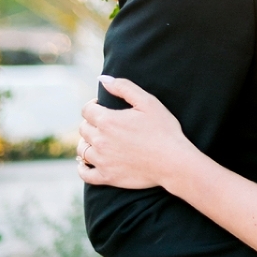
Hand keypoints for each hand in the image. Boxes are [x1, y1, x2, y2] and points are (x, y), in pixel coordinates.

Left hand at [77, 77, 192, 189]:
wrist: (174, 162)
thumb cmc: (164, 130)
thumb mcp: (148, 102)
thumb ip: (123, 87)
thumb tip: (102, 79)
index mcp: (107, 121)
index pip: (87, 110)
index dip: (93, 106)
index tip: (103, 107)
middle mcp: (100, 141)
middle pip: (83, 129)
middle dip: (91, 123)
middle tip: (105, 124)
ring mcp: (102, 161)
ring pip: (82, 149)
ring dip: (87, 143)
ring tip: (99, 141)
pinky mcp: (107, 177)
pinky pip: (85, 174)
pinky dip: (82, 168)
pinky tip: (87, 163)